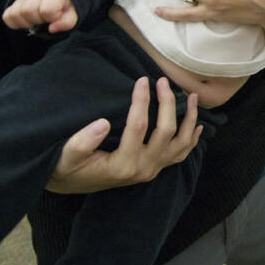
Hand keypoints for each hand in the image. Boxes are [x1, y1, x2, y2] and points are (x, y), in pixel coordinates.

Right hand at [3, 0, 76, 32]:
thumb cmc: (63, 5)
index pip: (46, 9)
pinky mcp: (14, 3)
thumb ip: (67, 22)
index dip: (51, 17)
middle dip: (37, 20)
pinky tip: (27, 21)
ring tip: (36, 20)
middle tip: (45, 19)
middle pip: (27, 10)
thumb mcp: (72, 13)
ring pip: (15, 14)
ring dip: (26, 22)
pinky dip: (16, 22)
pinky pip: (7, 16)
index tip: (56, 17)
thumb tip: (52, 29)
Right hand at [45, 77, 201, 193]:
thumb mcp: (66, 157)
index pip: (138, 126)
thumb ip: (82, 142)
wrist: (70, 186)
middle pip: (166, 131)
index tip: (141, 79)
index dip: (141, 101)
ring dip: (190, 119)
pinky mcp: (154, 169)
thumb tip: (104, 122)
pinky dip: (192, 139)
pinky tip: (199, 125)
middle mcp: (143, 169)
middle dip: (167, 103)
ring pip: (181, 144)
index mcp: (122, 165)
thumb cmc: (66, 169)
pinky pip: (180, 155)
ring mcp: (151, 170)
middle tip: (162, 81)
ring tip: (192, 96)